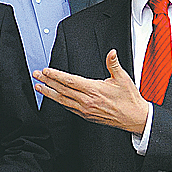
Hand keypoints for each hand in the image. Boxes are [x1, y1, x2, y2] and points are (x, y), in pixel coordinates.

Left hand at [34, 49, 148, 134]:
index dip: (56, 75)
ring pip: (62, 100)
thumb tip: (111, 53)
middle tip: (36, 76)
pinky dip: (59, 102)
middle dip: (47, 82)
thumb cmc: (129, 99)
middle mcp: (87, 101)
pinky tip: (54, 98)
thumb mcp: (123, 78)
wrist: (134, 118)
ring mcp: (85, 110)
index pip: (70, 81)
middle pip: (62, 90)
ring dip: (49, 93)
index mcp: (94, 90)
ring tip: (39, 87)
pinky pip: (69, 108)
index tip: (46, 71)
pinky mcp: (86, 116)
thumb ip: (114, 64)